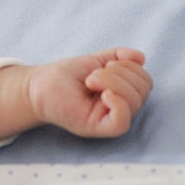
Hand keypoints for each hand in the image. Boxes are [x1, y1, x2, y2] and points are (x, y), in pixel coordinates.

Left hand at [0, 48, 151, 141]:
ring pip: (134, 103)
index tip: (105, 64)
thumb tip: (140, 57)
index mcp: (123, 94)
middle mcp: (120, 108)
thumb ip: (118, 57)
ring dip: (112, 82)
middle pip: (142, 91)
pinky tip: (104, 94)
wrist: (39, 85)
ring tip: (90, 81)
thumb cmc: (66, 76)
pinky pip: (121, 122)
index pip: (145, 82)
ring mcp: (109, 119)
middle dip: (120, 73)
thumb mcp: (96, 60)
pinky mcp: (98, 128)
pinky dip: (118, 104)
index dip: (130, 67)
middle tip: (93, 74)